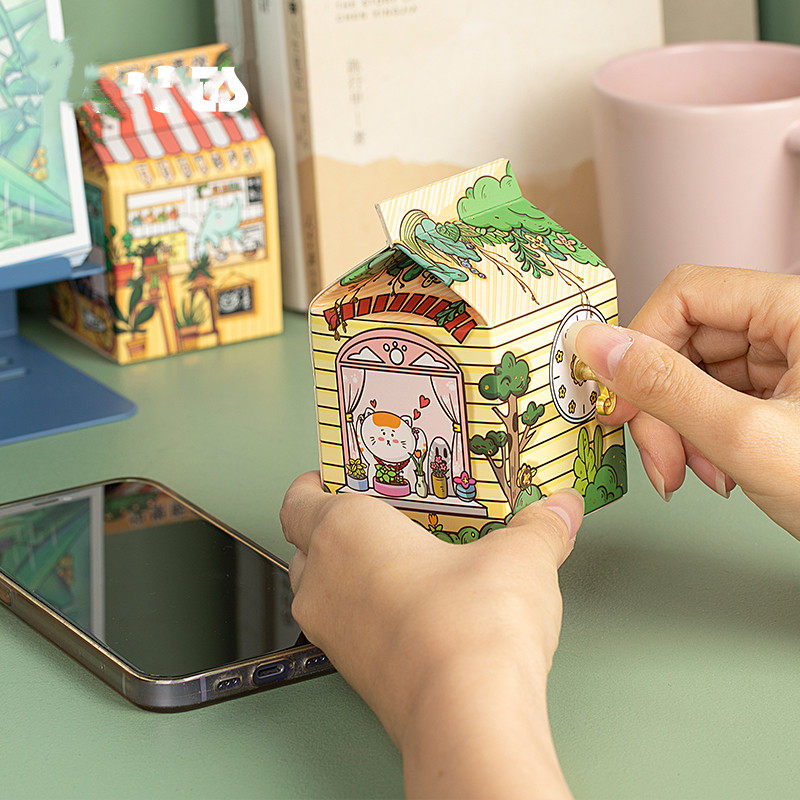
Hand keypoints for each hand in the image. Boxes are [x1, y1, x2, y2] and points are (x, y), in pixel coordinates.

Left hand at [280, 472, 582, 798]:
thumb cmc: (470, 628)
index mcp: (345, 531)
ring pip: (322, 588)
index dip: (313, 484)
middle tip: (382, 514)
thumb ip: (539, 527)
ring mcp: (332, 632)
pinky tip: (416, 611)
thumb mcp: (518, 558)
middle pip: (307, 544)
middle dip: (336, 528)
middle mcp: (324, 581)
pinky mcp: (351, 673)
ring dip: (349, 574)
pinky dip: (367, 613)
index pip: (298, 500)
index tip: (338, 475)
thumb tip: (559, 510)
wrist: (467, 717)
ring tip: (403, 562)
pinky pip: (346, 628)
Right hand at [567, 264, 799, 536]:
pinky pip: (720, 399)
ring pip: (698, 374)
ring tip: (693, 476)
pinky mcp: (787, 394)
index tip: (617, 401)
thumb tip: (595, 345)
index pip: (688, 295)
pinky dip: (703, 437)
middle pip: (688, 340)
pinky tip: (715, 472)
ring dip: (679, 428)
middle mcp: (796, 326)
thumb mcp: (748, 439)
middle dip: (662, 405)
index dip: (641, 345)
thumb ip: (665, 388)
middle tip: (657, 461)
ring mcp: (793, 362)